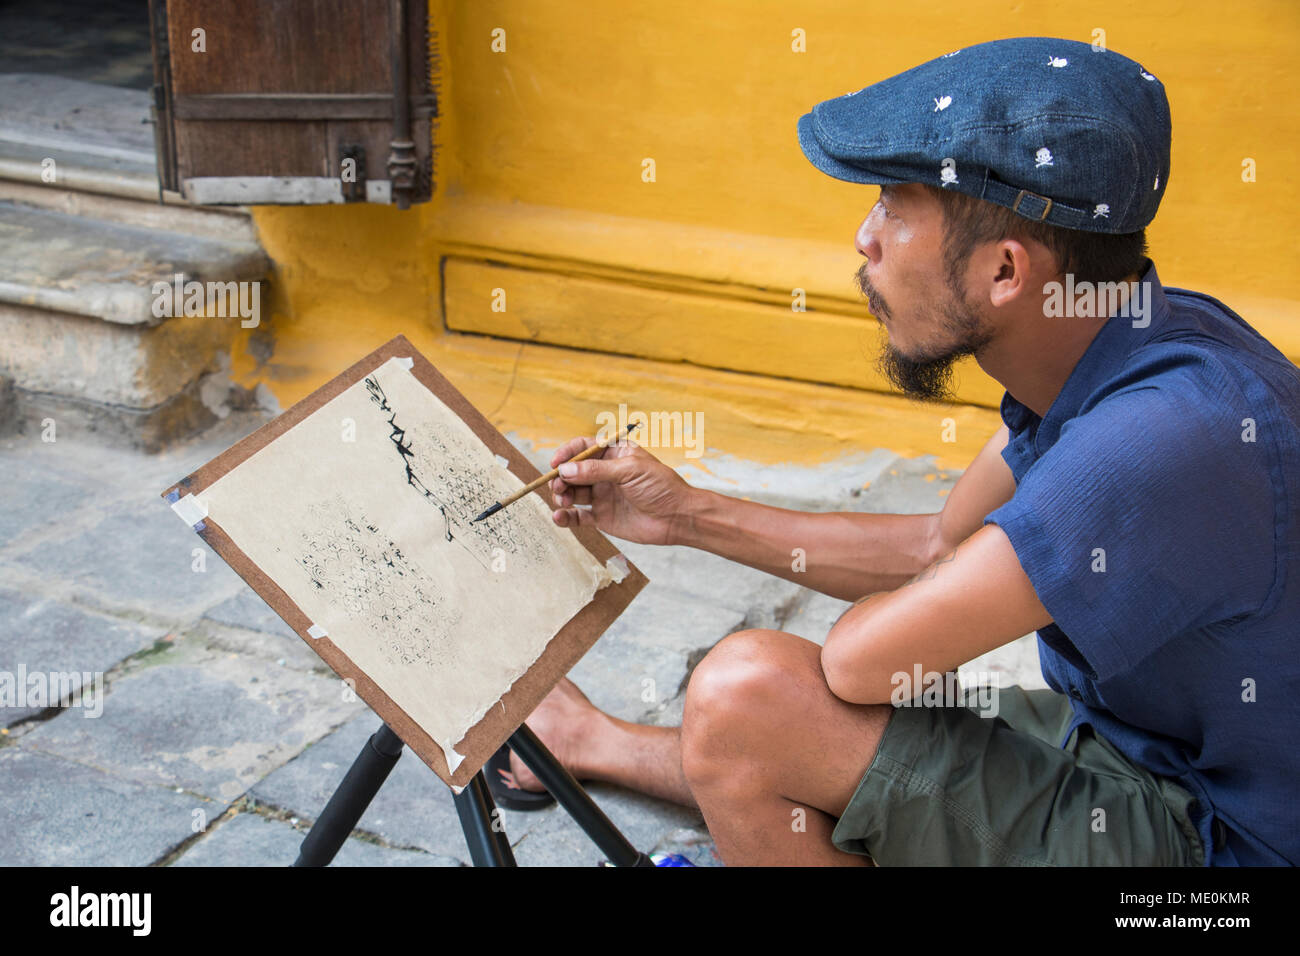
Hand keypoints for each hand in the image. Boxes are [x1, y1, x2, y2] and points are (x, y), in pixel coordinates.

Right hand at [548, 435, 696, 544]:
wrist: (678, 517)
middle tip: (559, 486)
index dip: (566, 454)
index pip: (583, 448)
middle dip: (561, 477)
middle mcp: (605, 473)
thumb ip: (596, 470)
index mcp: (614, 454)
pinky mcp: (602, 517)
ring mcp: (602, 495)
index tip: (555, 464)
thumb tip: (565, 470)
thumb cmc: (661, 486)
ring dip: (561, 495)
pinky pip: (577, 516)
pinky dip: (565, 516)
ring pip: (572, 493)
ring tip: (562, 501)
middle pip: (572, 471)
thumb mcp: (629, 470)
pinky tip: (559, 517)